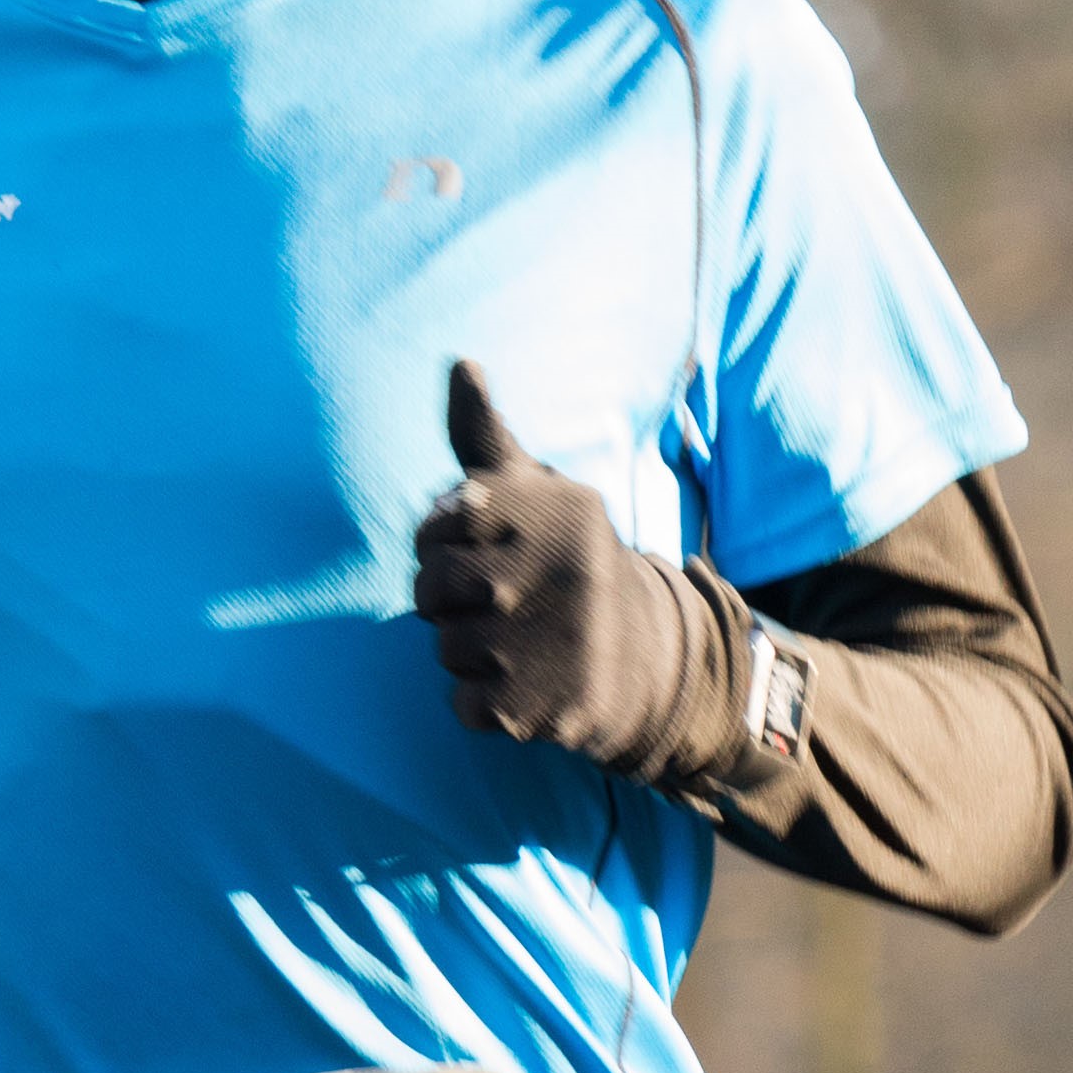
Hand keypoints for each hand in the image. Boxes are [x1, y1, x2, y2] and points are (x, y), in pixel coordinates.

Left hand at [413, 362, 698, 772]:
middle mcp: (553, 573)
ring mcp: (543, 645)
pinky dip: (484, 701)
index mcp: (555, 512)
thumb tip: (460, 363)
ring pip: (441, 648)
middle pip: (427, 590)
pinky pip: (461, 704)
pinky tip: (527, 684)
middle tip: (505, 602)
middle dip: (451, 600)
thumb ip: (486, 436)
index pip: (437, 527)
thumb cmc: (563, 564)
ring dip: (469, 651)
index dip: (449, 543)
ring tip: (523, 643)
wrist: (645, 662)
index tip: (489, 548)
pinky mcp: (535, 709)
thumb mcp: (537, 493)